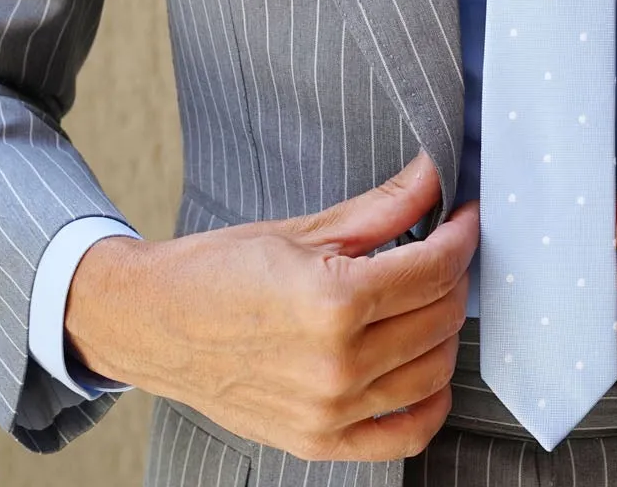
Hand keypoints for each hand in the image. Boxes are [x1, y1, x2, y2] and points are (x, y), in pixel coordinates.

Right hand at [66, 149, 475, 460]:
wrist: (151, 323)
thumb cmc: (216, 273)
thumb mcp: (303, 230)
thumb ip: (381, 207)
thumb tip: (433, 177)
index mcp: (333, 302)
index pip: (435, 268)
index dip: (462, 234)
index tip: (465, 218)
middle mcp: (337, 364)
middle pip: (441, 317)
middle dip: (454, 276)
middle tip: (442, 250)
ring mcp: (330, 410)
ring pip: (435, 371)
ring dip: (445, 330)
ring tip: (427, 300)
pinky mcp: (320, 441)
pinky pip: (408, 434)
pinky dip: (431, 402)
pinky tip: (426, 368)